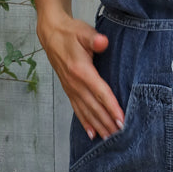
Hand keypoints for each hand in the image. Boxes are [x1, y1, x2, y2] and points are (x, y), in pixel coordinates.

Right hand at [36, 13, 123, 138]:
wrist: (51, 33)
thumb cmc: (70, 32)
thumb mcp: (83, 31)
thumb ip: (93, 38)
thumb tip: (102, 42)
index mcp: (81, 70)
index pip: (100, 92)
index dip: (111, 107)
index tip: (121, 120)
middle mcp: (74, 83)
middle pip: (94, 107)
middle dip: (108, 122)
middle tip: (121, 136)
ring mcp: (70, 88)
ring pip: (86, 111)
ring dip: (99, 126)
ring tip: (110, 139)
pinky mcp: (68, 90)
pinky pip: (77, 109)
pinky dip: (85, 123)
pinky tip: (92, 134)